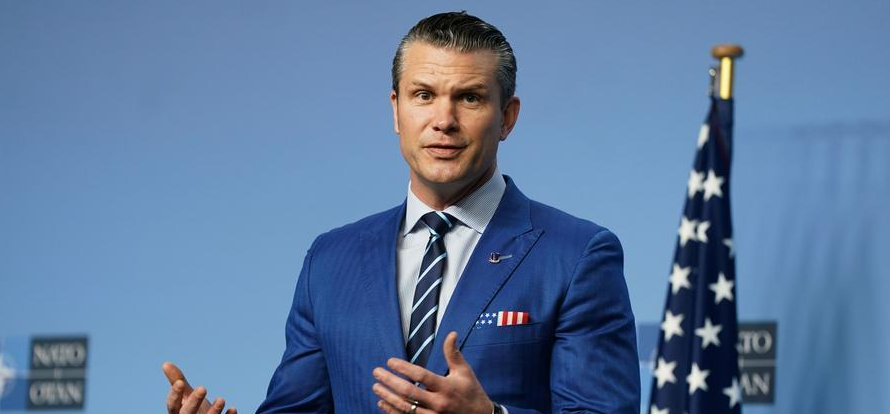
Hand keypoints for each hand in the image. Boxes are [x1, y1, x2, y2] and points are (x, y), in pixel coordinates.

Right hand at [163, 361, 236, 413]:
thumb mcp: (186, 395)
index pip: (173, 405)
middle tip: (203, 388)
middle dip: (194, 402)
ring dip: (214, 411)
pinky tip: (233, 409)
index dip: (175, 395)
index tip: (180, 382)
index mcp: (178, 412)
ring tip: (221, 399)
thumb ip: (177, 381)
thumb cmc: (193, 409)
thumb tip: (165, 363)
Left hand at [372, 332, 492, 413]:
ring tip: (376, 387)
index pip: (421, 376)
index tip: (390, 361)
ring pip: (405, 408)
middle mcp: (438, 403)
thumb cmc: (471, 391)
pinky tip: (382, 403)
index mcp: (446, 387)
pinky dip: (392, 411)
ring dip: (388, 397)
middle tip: (376, 372)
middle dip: (390, 381)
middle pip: (408, 392)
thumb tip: (451, 333)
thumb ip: (453, 353)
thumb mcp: (464, 371)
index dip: (403, 368)